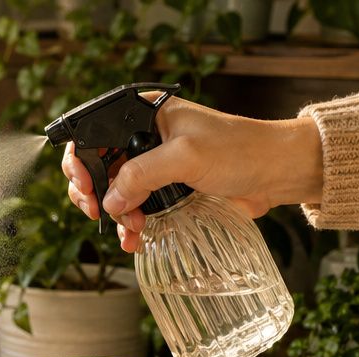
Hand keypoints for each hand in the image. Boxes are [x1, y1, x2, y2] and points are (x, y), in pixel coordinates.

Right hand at [62, 95, 323, 251]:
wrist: (278, 173)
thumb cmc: (240, 150)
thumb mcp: (186, 157)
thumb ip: (141, 175)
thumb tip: (109, 201)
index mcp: (144, 115)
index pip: (93, 132)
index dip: (80, 160)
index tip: (84, 186)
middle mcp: (145, 139)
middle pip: (98, 166)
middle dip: (94, 193)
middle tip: (97, 212)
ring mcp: (155, 167)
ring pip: (115, 193)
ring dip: (115, 215)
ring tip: (129, 229)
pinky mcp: (167, 191)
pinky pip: (136, 210)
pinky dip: (130, 226)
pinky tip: (133, 239)